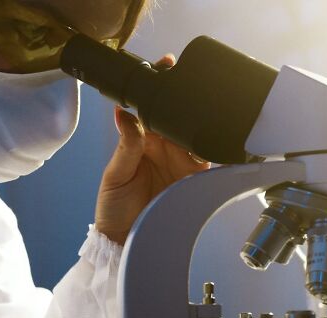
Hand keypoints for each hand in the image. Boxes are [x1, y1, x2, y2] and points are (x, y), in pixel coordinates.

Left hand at [94, 54, 210, 244]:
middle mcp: (163, 148)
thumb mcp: (115, 175)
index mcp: (141, 141)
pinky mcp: (194, 178)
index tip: (167, 67)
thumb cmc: (113, 209)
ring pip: (195, 133)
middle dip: (185, 99)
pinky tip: (213, 138)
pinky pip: (208, 158)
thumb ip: (125, 145)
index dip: (160, 88)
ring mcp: (180, 162)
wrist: (124, 241)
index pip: (152, 108)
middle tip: (191, 83)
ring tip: (202, 110)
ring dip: (198, 122)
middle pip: (178, 117)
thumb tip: (123, 112)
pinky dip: (213, 148)